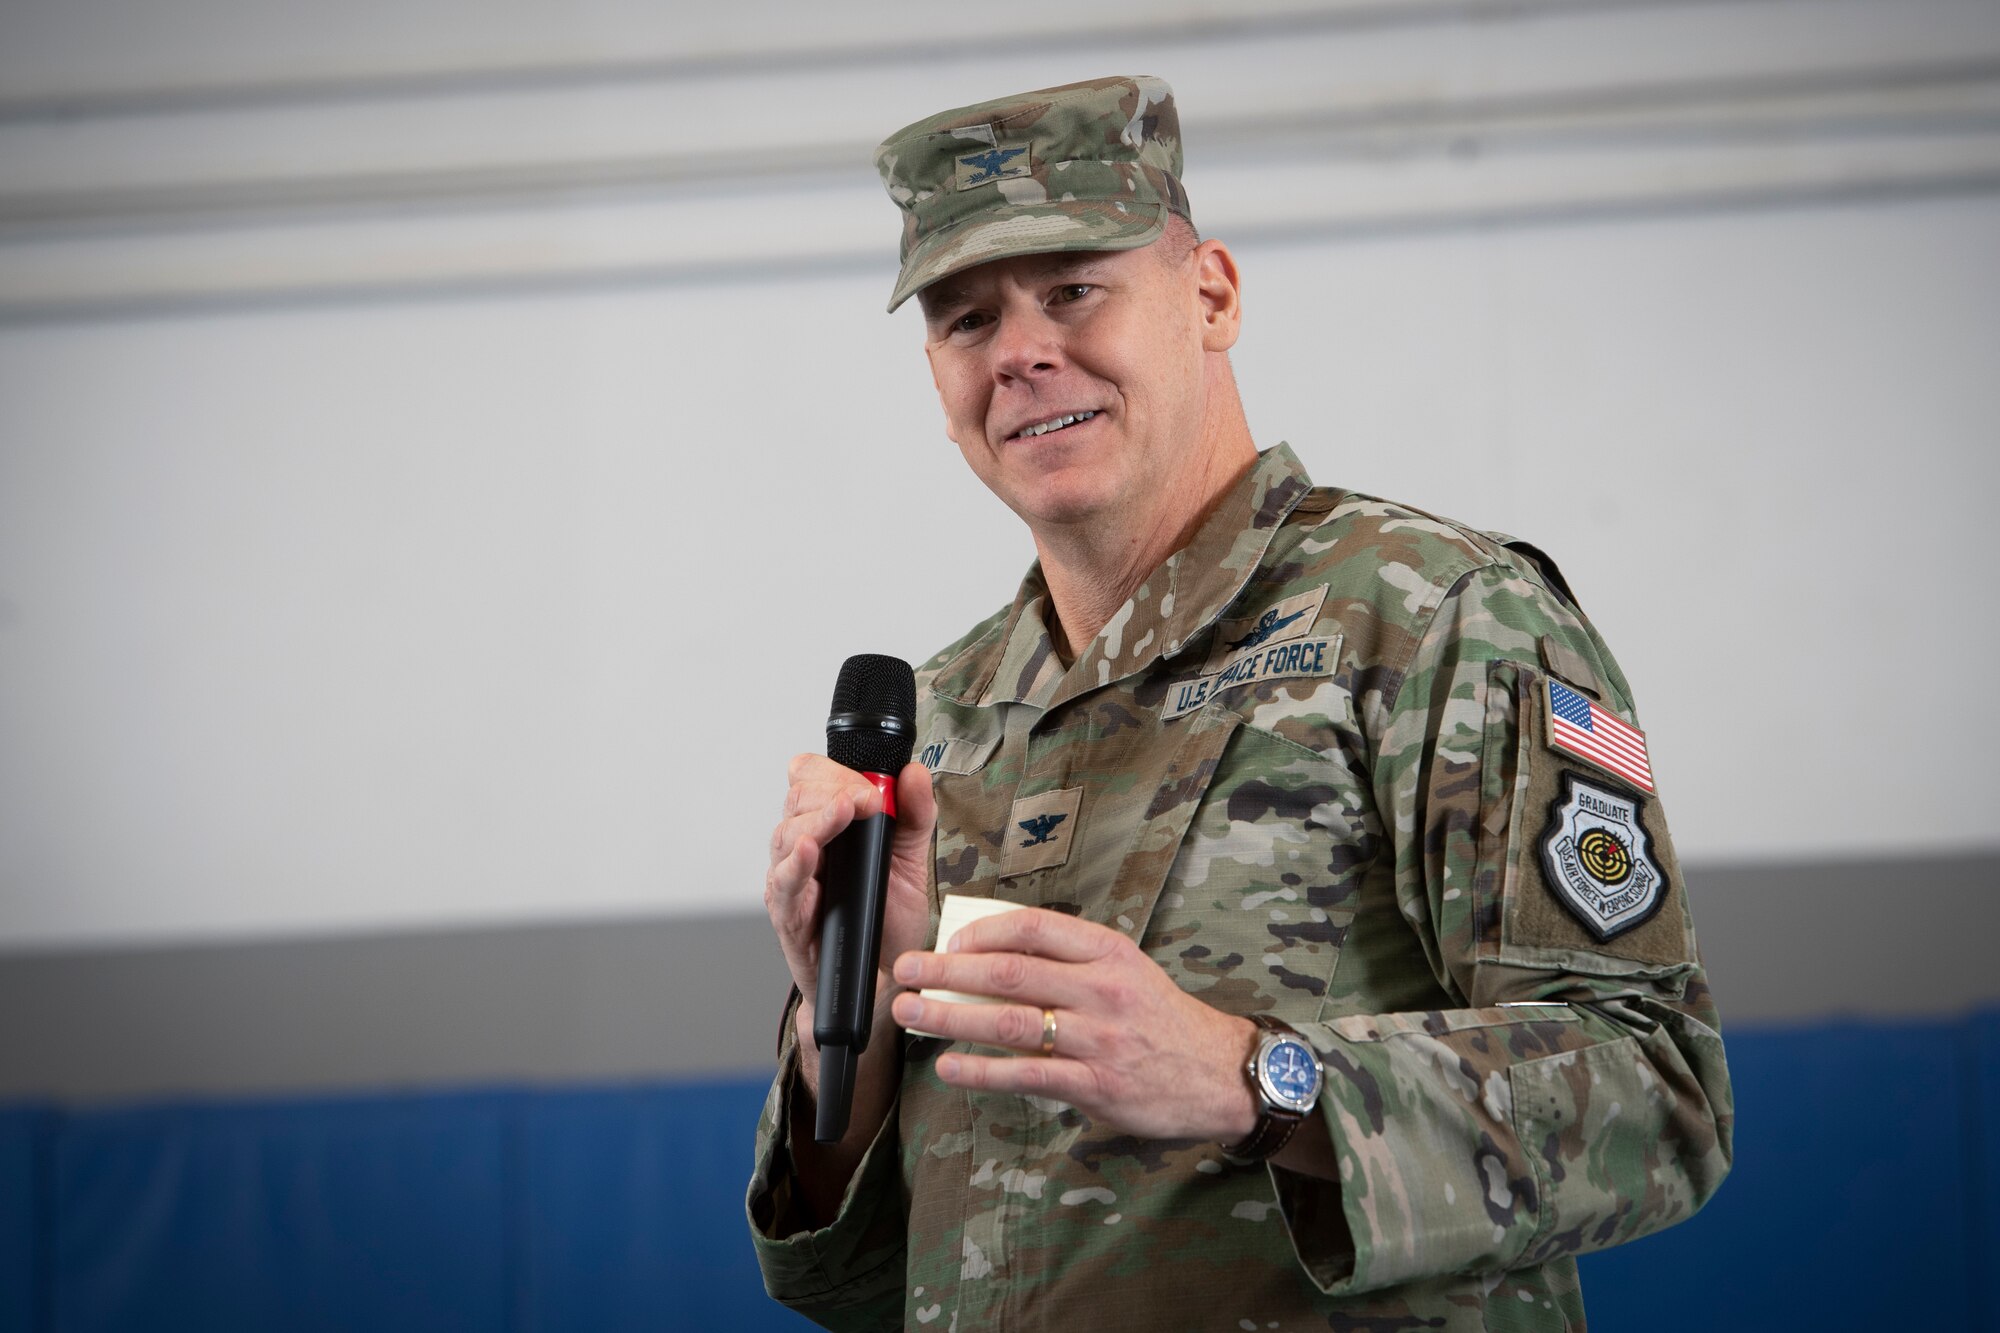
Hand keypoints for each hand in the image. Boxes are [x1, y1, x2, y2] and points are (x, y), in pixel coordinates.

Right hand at [764, 756, 936, 1023]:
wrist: (883, 981)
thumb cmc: (887, 924)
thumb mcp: (911, 862)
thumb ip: (915, 815)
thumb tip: (914, 772)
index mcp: (829, 828)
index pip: (811, 777)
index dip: (834, 772)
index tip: (871, 786)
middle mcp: (804, 849)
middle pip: (797, 798)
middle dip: (832, 790)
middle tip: (867, 799)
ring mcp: (793, 881)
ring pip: (786, 835)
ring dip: (817, 819)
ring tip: (843, 811)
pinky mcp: (788, 915)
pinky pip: (783, 884)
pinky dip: (795, 864)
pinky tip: (810, 850)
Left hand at [888, 908, 1259, 1142]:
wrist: (1217, 1073)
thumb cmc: (1159, 1018)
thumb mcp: (1124, 969)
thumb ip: (1067, 961)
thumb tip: (990, 955)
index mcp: (1107, 950)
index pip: (1032, 927)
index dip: (980, 930)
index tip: (946, 941)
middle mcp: (1101, 989)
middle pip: (1008, 972)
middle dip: (946, 970)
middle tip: (905, 970)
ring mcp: (1097, 1038)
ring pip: (1009, 1022)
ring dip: (950, 1017)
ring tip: (910, 1014)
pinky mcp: (1095, 1084)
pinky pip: (1025, 1074)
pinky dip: (980, 1071)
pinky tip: (949, 1067)